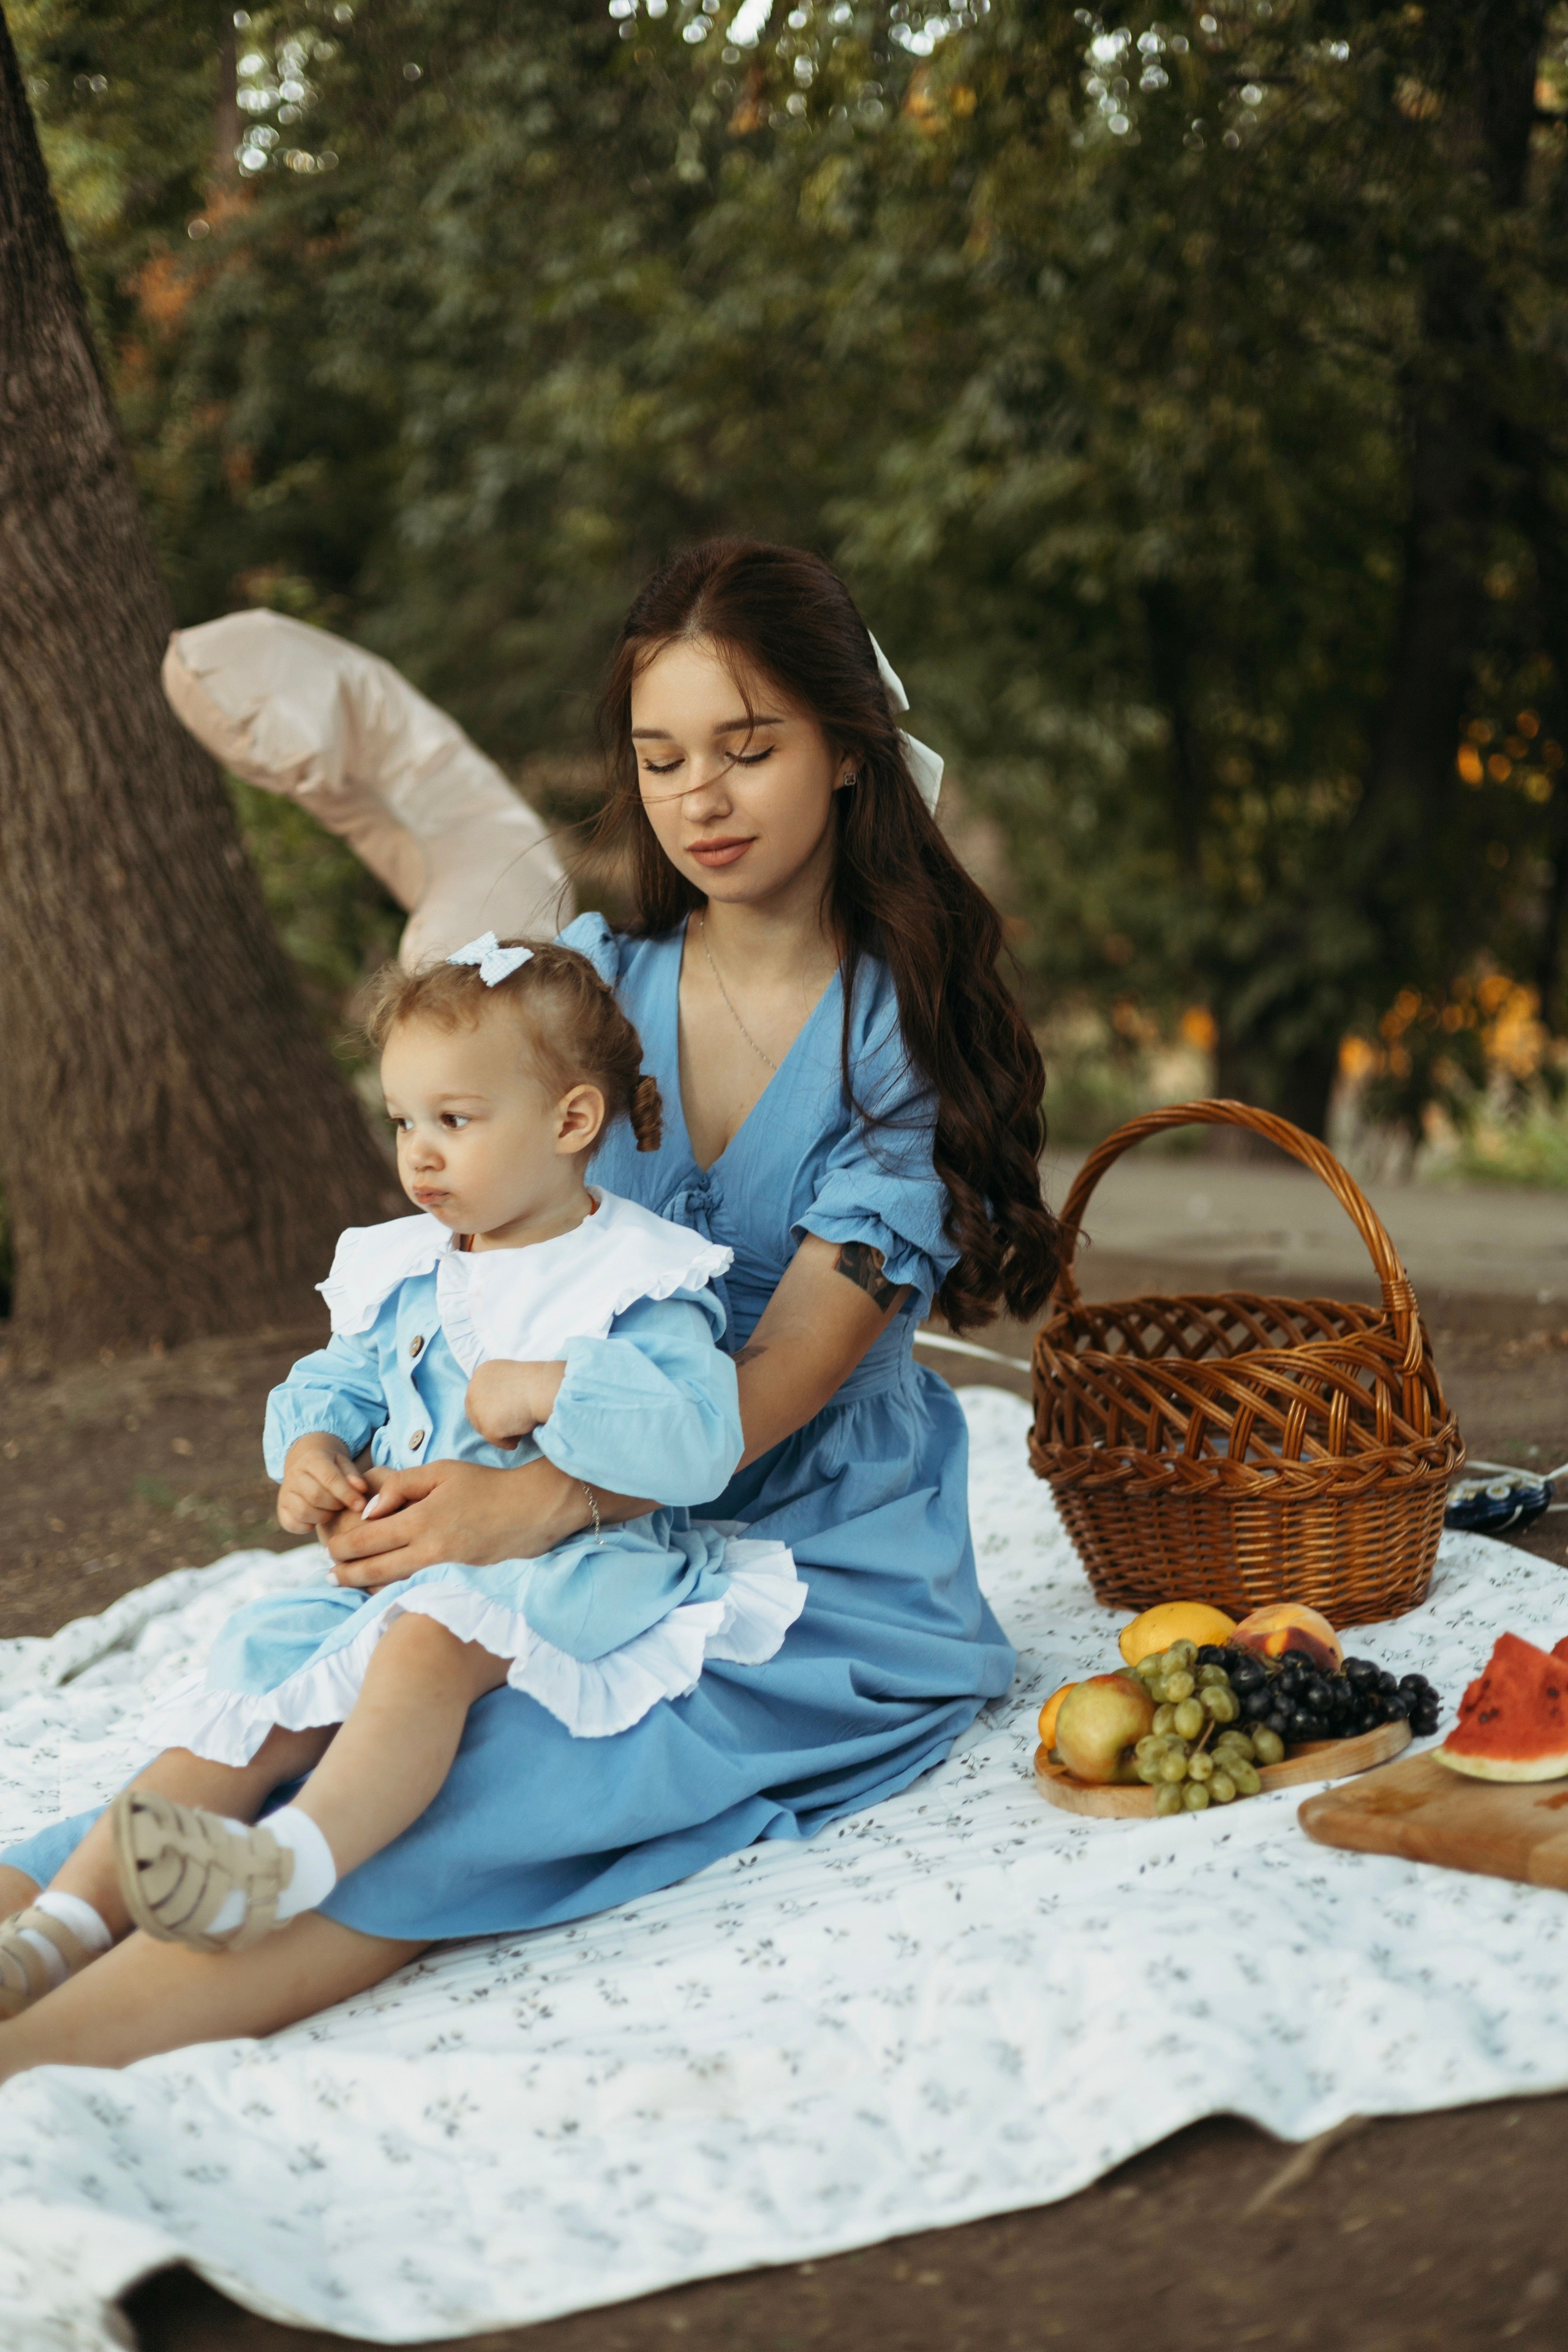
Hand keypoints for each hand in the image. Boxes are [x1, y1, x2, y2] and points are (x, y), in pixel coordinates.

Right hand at [277, 1435, 368, 1534]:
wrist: (306, 1464)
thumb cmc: (331, 1466)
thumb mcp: (344, 1464)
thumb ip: (353, 1476)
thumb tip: (361, 1490)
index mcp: (312, 1459)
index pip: (329, 1478)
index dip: (347, 1494)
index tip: (361, 1505)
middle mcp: (294, 1474)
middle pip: (316, 1496)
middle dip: (335, 1505)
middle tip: (344, 1505)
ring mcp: (285, 1492)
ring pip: (304, 1512)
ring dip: (323, 1517)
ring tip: (332, 1510)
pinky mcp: (281, 1508)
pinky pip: (292, 1524)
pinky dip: (307, 1526)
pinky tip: (317, 1519)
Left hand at [324, 1456, 587, 1583]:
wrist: (531, 1509)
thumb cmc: (485, 1485)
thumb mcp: (441, 1472)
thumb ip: (400, 1486)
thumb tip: (368, 1510)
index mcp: (421, 1520)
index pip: (369, 1540)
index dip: (344, 1548)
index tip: (329, 1552)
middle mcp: (428, 1548)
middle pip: (376, 1568)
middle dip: (348, 1574)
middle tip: (328, 1578)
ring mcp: (443, 1565)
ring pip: (395, 1579)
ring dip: (368, 1583)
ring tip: (348, 1584)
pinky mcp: (456, 1573)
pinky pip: (417, 1579)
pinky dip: (396, 1582)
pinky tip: (385, 1582)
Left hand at [465, 1359, 565, 1446]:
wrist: (542, 1389)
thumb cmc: (534, 1382)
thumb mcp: (509, 1377)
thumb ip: (498, 1388)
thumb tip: (497, 1406)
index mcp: (481, 1374)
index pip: (477, 1396)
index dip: (489, 1408)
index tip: (502, 1415)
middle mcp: (473, 1390)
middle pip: (475, 1413)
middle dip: (491, 1422)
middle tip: (508, 1427)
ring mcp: (479, 1409)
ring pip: (483, 1428)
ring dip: (499, 1432)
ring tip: (517, 1434)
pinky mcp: (488, 1427)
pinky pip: (495, 1440)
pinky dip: (505, 1442)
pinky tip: (516, 1441)